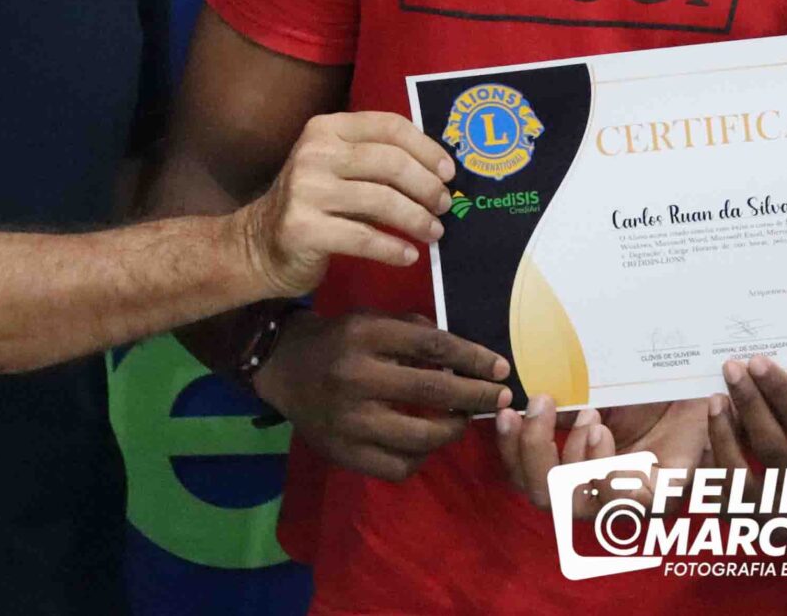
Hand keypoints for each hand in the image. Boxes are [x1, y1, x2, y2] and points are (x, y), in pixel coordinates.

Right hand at [233, 111, 454, 298]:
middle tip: (445, 206)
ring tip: (434, 232)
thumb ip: (379, 162)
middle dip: (427, 186)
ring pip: (382, 200)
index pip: (390, 126)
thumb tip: (441, 174)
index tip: (449, 172)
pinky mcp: (303, 229)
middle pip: (391, 162)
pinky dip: (393, 248)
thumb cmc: (314, 203)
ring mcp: (305, 190)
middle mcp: (315, 152)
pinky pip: (363, 238)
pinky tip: (409, 255)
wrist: (259, 244)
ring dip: (417, 219)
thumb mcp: (340, 169)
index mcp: (327, 128)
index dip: (427, 148)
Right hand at [257, 309, 510, 480]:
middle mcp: (356, 377)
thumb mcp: (373, 319)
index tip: (501, 368)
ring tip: (462, 420)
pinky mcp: (342, 452)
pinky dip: (420, 458)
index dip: (473, 358)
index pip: (434, 346)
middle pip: (433, 390)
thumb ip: (416, 332)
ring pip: (419, 436)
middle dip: (477, 396)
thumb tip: (465, 358)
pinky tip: (426, 443)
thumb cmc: (339, 339)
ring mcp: (348, 420)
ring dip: (453, 430)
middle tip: (502, 397)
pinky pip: (397, 467)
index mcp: (366, 335)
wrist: (283, 367)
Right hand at [493, 397, 711, 517]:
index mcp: (581, 469)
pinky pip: (622, 500)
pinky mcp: (665, 496)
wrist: (705, 382)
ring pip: (577, 506)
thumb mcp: (599, 388)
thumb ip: (565, 398)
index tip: (506, 410)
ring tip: (589, 415)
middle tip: (542, 403)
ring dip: (571, 458)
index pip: (528, 478)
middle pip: (545, 499)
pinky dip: (602, 468)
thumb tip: (523, 390)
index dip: (509, 450)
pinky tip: (602, 432)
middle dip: (534, 451)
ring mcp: (632, 501)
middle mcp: (602, 494)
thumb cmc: (654, 389)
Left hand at [706, 354, 786, 514]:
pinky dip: (712, 472)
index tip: (757, 361)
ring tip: (716, 400)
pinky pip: (726, 502)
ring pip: (740, 481)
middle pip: (771, 448)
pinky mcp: (760, 530)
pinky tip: (706, 440)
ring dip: (723, 436)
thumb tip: (775, 372)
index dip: (780, 393)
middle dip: (749, 404)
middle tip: (731, 368)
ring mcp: (784, 521)